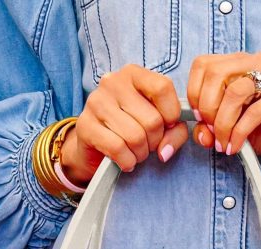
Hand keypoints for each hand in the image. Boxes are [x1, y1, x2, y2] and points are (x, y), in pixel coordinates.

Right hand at [60, 65, 189, 182]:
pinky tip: (125, 160)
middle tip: (146, 145)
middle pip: (152, 119)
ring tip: (135, 153)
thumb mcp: (159, 125)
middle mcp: (112, 82)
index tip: (167, 126)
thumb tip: (165, 151)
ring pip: (136, 137)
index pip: (162, 88)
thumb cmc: (131, 131)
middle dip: (155, 142)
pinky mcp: (85, 125)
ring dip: (140, 154)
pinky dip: (127, 161)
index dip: (172, 114)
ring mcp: (96, 102)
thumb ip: (175, 132)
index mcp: (133, 74)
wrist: (94, 147)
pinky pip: (118, 148)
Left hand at [186, 52, 260, 174]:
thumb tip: (201, 131)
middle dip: (207, 108)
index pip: (203, 64)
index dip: (194, 92)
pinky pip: (255, 112)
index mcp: (240, 63)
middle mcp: (257, 62)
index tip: (198, 117)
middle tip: (212, 132)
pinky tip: (236, 146)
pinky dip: (239, 133)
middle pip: (215, 74)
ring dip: (223, 123)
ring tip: (223, 143)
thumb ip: (210, 127)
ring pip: (234, 92)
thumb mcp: (229, 129)